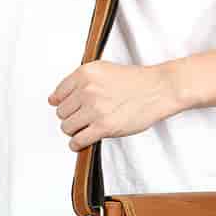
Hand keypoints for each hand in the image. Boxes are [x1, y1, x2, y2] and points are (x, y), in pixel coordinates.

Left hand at [49, 61, 182, 149]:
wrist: (158, 89)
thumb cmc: (137, 81)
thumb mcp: (104, 70)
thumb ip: (82, 82)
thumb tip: (58, 97)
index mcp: (85, 74)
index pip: (58, 94)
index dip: (62, 103)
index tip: (65, 108)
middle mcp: (87, 90)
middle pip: (61, 112)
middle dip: (70, 117)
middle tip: (82, 118)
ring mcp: (95, 109)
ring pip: (67, 127)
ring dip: (74, 131)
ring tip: (84, 129)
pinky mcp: (103, 126)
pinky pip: (78, 140)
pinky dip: (76, 144)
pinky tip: (81, 142)